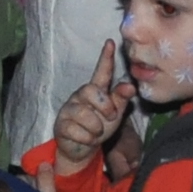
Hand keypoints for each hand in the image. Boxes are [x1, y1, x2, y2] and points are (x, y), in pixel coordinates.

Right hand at [50, 43, 132, 173]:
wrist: (83, 149)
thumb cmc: (100, 126)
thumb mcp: (114, 114)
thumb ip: (121, 99)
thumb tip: (131, 86)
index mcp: (95, 91)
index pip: (101, 71)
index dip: (105, 58)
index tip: (110, 42)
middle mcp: (80, 96)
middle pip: (91, 90)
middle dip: (105, 106)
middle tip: (111, 118)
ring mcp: (69, 109)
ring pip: (84, 114)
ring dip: (96, 128)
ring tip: (96, 133)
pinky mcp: (61, 124)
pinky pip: (76, 130)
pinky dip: (86, 139)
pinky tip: (85, 139)